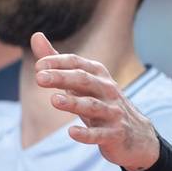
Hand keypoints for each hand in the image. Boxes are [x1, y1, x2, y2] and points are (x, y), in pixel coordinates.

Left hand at [31, 33, 159, 170]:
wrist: (135, 135)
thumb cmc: (100, 102)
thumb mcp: (80, 81)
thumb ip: (57, 61)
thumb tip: (36, 35)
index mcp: (98, 74)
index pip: (77, 63)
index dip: (58, 62)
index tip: (38, 66)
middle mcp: (107, 89)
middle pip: (84, 80)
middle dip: (62, 78)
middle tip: (39, 78)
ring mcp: (113, 112)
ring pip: (92, 105)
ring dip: (73, 103)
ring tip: (53, 100)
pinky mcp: (115, 134)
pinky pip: (100, 134)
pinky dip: (87, 133)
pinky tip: (72, 132)